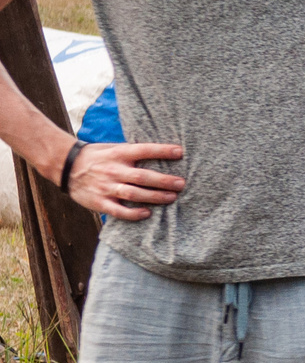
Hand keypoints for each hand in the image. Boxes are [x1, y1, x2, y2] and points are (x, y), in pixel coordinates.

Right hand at [60, 138, 186, 220]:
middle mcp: (113, 170)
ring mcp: (105, 187)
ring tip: (172, 198)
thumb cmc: (97, 156)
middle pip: (142, 176)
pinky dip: (133, 214)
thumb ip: (133, 152)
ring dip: (154, 197)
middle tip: (181, 184)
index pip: (143, 150)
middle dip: (164, 181)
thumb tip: (163, 152)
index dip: (162, 151)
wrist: (64, 165)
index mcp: (118, 154)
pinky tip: (148, 213)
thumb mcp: (113, 148)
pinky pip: (118, 210)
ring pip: (133, 194)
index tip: (180, 152)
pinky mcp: (99, 202)